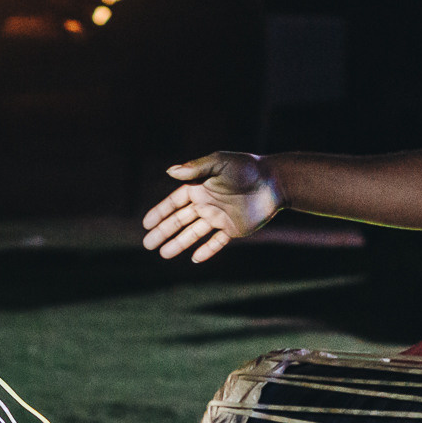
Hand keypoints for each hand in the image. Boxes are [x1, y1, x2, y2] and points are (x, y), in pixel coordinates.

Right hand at [142, 152, 282, 261]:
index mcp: (199, 187)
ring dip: (179, 243)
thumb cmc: (246, 168)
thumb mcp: (219, 163)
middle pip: (180, 220)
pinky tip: (194, 259)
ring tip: (163, 254)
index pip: (174, 202)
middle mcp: (206, 203)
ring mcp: (219, 217)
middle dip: (163, 232)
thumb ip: (195, 168)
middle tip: (147, 244)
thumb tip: (170, 171)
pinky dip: (207, 251)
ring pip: (194, 233)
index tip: (146, 224)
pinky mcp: (233, 228)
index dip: (160, 212)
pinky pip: (217, 242)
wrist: (275, 181)